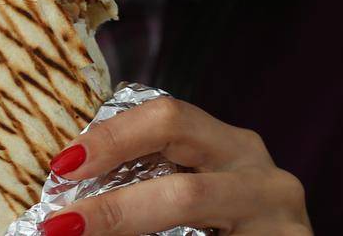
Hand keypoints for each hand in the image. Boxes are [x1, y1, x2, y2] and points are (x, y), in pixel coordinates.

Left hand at [38, 98, 310, 235]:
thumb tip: (60, 210)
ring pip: (194, 207)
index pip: (168, 117)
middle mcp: (264, 177)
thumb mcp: (189, 196)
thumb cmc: (223, 229)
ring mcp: (283, 220)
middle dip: (115, 205)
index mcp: (230, 147)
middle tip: (62, 222)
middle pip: (186, 183)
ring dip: (127, 226)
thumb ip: (141, 185)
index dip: (111, 137)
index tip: (61, 165)